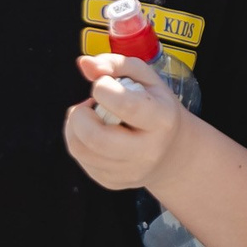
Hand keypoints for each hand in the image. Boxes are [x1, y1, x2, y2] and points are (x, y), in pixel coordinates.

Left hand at [64, 53, 190, 190]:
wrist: (172, 152)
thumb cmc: (156, 106)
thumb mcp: (145, 78)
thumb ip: (115, 64)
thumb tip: (84, 63)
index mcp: (161, 120)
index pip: (126, 105)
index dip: (103, 89)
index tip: (102, 83)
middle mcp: (147, 151)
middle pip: (96, 138)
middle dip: (80, 115)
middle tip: (88, 104)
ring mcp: (129, 172)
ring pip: (80, 150)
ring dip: (74, 126)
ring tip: (90, 116)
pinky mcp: (113, 183)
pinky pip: (81, 160)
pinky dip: (78, 141)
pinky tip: (94, 132)